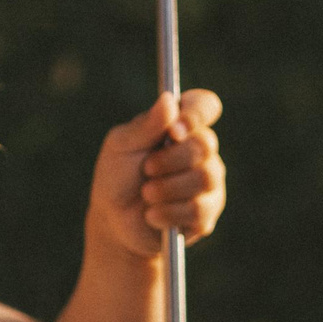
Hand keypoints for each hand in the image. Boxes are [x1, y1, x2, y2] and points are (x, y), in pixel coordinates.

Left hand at [86, 90, 225, 258]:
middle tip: (147, 169)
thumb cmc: (117, 176)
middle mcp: (201, 151)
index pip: (205, 106)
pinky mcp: (207, 213)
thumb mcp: (122, 146)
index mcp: (181, 126)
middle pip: (205, 144)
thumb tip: (169, 100)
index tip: (174, 130)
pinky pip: (199, 210)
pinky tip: (153, 215)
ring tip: (147, 195)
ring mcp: (208, 183)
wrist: (114, 221)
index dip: (196, 114)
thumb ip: (145, 126)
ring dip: (167, 188)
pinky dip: (169, 213)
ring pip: (205, 178)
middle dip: (170, 160)